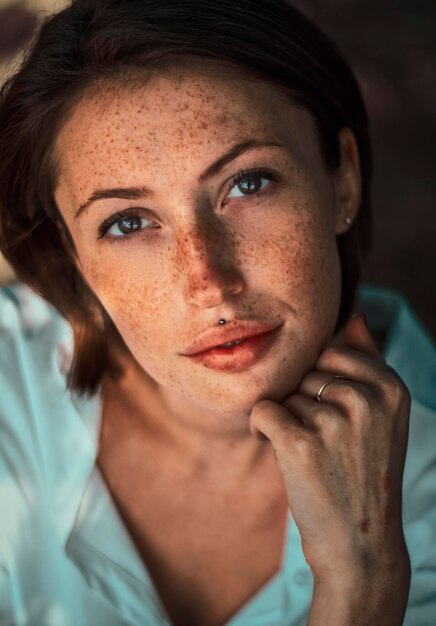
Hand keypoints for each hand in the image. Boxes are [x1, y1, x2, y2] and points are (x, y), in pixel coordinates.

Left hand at [249, 313, 410, 580]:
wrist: (359, 542)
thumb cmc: (362, 472)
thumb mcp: (382, 415)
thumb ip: (368, 361)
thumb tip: (355, 315)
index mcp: (391, 386)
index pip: (330, 350)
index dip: (319, 382)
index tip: (331, 414)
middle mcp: (367, 398)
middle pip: (304, 370)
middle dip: (302, 399)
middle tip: (322, 439)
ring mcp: (335, 420)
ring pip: (283, 391)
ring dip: (285, 417)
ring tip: (310, 452)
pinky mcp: (301, 443)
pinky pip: (262, 410)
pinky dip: (261, 429)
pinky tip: (280, 452)